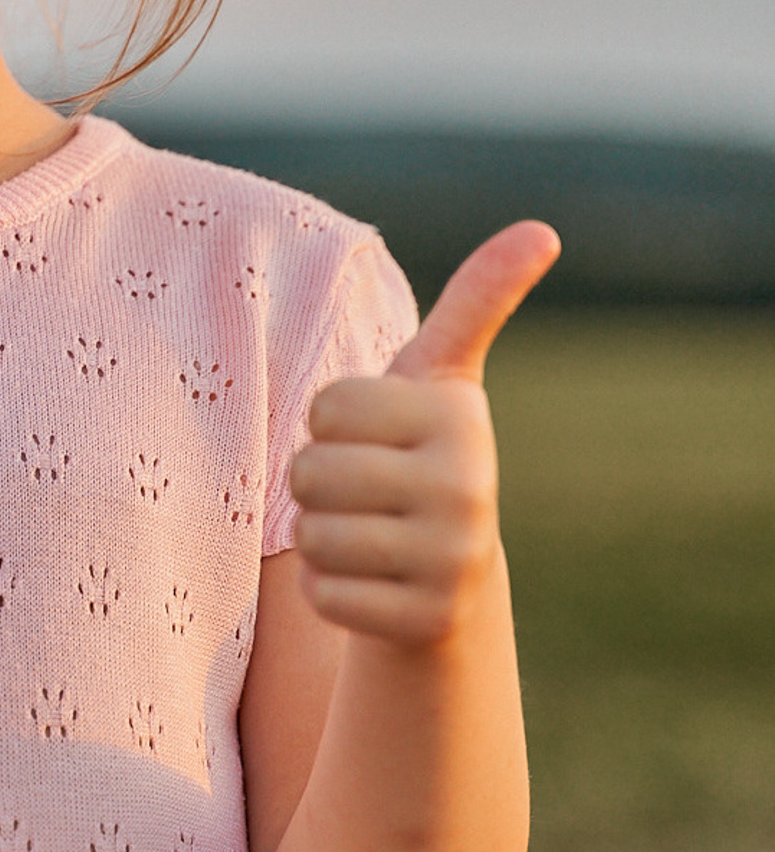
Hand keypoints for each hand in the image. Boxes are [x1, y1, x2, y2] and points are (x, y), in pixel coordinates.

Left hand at [289, 222, 560, 645]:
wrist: (448, 573)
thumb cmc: (420, 451)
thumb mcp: (440, 375)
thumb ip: (476, 300)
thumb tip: (542, 231)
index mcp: (460, 419)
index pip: (325, 407)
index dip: (330, 423)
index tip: (373, 435)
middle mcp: (469, 488)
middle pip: (309, 472)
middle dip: (315, 482)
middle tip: (361, 491)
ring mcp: (451, 560)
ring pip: (312, 537)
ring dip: (319, 536)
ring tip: (366, 532)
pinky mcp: (424, 620)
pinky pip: (322, 595)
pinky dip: (327, 590)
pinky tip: (370, 580)